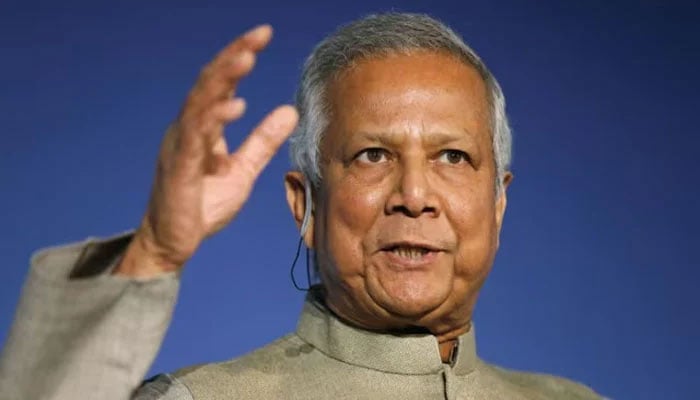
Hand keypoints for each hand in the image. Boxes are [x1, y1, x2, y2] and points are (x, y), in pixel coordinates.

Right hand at [115, 25, 297, 277]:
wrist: (172, 243)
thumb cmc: (202, 205)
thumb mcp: (242, 169)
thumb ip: (263, 141)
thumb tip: (290, 110)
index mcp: (202, 127)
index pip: (220, 83)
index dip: (238, 57)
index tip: (263, 35)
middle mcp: (187, 129)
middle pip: (209, 83)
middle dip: (233, 56)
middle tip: (260, 35)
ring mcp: (180, 146)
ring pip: (200, 102)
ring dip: (223, 78)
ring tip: (247, 58)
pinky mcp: (178, 169)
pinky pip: (194, 138)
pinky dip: (214, 119)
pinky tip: (235, 106)